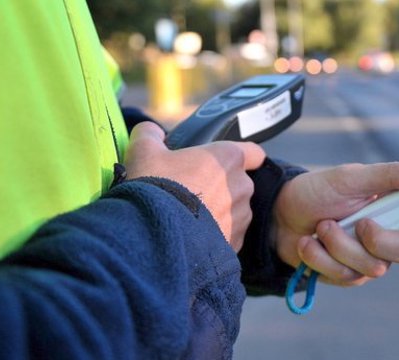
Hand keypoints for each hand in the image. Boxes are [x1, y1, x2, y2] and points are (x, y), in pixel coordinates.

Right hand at [124, 122, 265, 250]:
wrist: (154, 235)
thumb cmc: (154, 187)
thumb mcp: (143, 152)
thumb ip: (150, 134)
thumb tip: (152, 131)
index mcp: (228, 158)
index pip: (254, 153)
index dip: (245, 156)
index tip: (227, 163)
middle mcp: (242, 186)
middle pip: (240, 183)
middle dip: (222, 187)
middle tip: (194, 192)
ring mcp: (241, 216)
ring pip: (236, 210)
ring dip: (221, 212)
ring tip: (192, 219)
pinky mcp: (236, 242)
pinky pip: (230, 235)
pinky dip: (217, 235)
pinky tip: (194, 237)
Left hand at [274, 158, 398, 286]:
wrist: (278, 216)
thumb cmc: (317, 190)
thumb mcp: (353, 177)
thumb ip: (392, 175)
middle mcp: (396, 233)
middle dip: (381, 239)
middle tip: (359, 222)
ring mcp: (375, 257)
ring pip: (377, 267)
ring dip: (341, 245)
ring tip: (322, 226)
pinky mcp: (351, 275)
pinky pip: (349, 277)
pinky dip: (323, 258)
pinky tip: (310, 243)